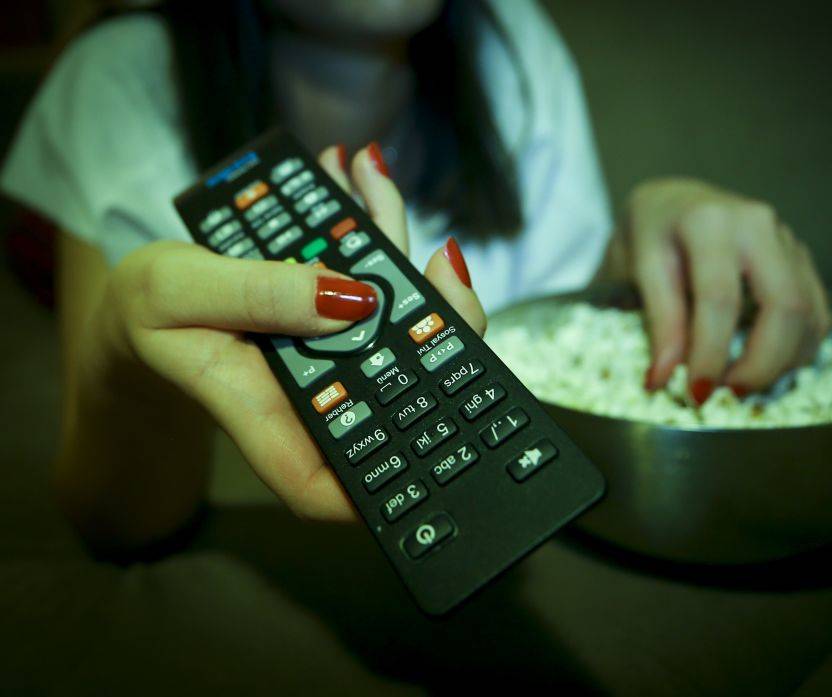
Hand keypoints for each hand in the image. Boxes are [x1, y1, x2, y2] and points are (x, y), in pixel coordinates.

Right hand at [102, 144, 483, 521]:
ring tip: (377, 182)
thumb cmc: (147, 313)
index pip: (335, 482)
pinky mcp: (335, 317)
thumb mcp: (176, 295)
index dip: (395, 471)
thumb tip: (347, 298)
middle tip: (441, 263)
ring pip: (396, 320)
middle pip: (400, 388)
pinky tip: (359, 174)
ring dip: (399, 250)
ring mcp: (333, 355)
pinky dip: (367, 223)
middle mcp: (316, 394)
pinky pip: (369, 277)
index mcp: (268, 418)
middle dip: (437, 323)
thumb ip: (254, 295)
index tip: (442, 416)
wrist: (144, 299)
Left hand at [614, 178, 830, 402]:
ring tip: (741, 385)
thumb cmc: (648, 238)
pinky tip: (765, 367)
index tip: (696, 393)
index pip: (719, 299)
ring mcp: (785, 239)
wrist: (671, 203)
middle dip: (761, 363)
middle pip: (784, 305)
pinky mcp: (801, 258)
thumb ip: (656, 322)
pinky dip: (798, 350)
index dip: (710, 354)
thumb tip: (662, 380)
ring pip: (808, 312)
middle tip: (729, 394)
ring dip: (781, 362)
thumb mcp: (633, 271)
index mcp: (707, 221)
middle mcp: (755, 223)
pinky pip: (816, 312)